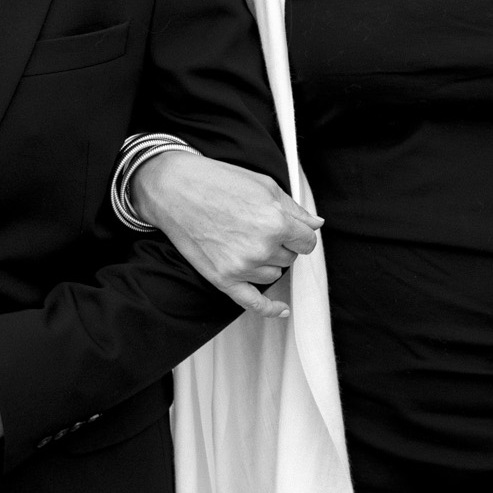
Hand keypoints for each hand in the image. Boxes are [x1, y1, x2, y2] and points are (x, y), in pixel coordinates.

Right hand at [131, 150, 320, 319]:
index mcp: (276, 223)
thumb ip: (295, 208)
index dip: (301, 234)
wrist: (175, 190)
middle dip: (282, 244)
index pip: (307, 241)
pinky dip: (270, 309)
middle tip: (259, 227)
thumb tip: (317, 223)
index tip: (293, 230)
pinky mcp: (223, 280)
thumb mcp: (264, 185)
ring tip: (247, 240)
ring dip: (268, 262)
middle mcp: (261, 248)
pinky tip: (282, 310)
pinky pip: (254, 303)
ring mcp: (242, 267)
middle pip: (290, 258)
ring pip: (274, 274)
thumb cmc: (218, 181)